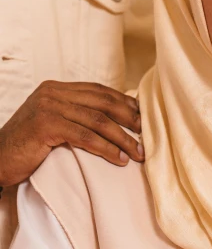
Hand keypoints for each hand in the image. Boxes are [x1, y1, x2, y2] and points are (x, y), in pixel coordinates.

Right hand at [0, 81, 143, 186]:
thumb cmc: (27, 147)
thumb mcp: (53, 123)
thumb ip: (75, 116)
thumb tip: (112, 122)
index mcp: (56, 89)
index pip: (99, 90)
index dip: (124, 102)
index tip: (143, 116)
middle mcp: (53, 93)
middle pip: (102, 102)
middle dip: (129, 119)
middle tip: (146, 135)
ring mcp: (48, 107)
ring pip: (97, 120)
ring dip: (122, 138)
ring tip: (137, 153)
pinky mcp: (46, 125)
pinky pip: (85, 136)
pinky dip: (106, 148)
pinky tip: (118, 159)